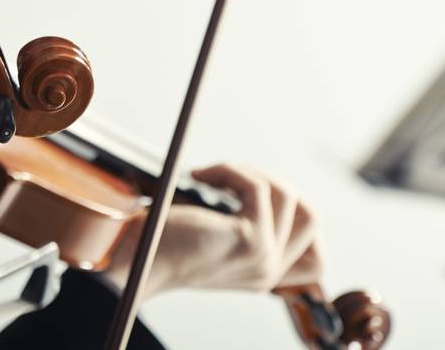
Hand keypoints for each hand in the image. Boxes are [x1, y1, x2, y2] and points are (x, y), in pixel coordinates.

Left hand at [103, 164, 323, 299]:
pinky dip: (229, 169)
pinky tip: (199, 176)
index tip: (260, 194)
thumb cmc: (159, 240)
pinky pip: (258, 187)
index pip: (316, 259)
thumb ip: (245, 227)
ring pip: (288, 195)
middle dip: (277, 183)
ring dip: (248, 171)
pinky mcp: (251, 243)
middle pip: (312, 218)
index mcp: (262, 275)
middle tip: (238, 178)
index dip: (299, 218)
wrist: (128, 258)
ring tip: (213, 174)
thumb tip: (270, 186)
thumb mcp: (214, 238)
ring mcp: (264, 260)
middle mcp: (269, 273)